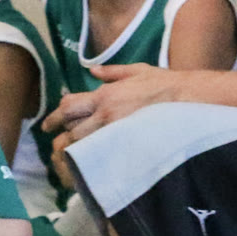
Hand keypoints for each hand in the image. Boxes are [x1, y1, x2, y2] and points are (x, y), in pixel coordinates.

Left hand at [44, 63, 180, 147]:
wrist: (187, 100)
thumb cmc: (164, 84)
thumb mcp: (137, 70)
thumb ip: (112, 72)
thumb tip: (93, 71)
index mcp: (104, 96)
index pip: (69, 107)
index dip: (55, 117)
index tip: (49, 125)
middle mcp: (105, 115)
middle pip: (71, 129)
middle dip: (61, 137)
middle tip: (54, 145)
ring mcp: (115, 133)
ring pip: (83, 146)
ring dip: (74, 151)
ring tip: (68, 157)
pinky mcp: (126, 147)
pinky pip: (101, 157)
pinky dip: (91, 160)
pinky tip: (89, 165)